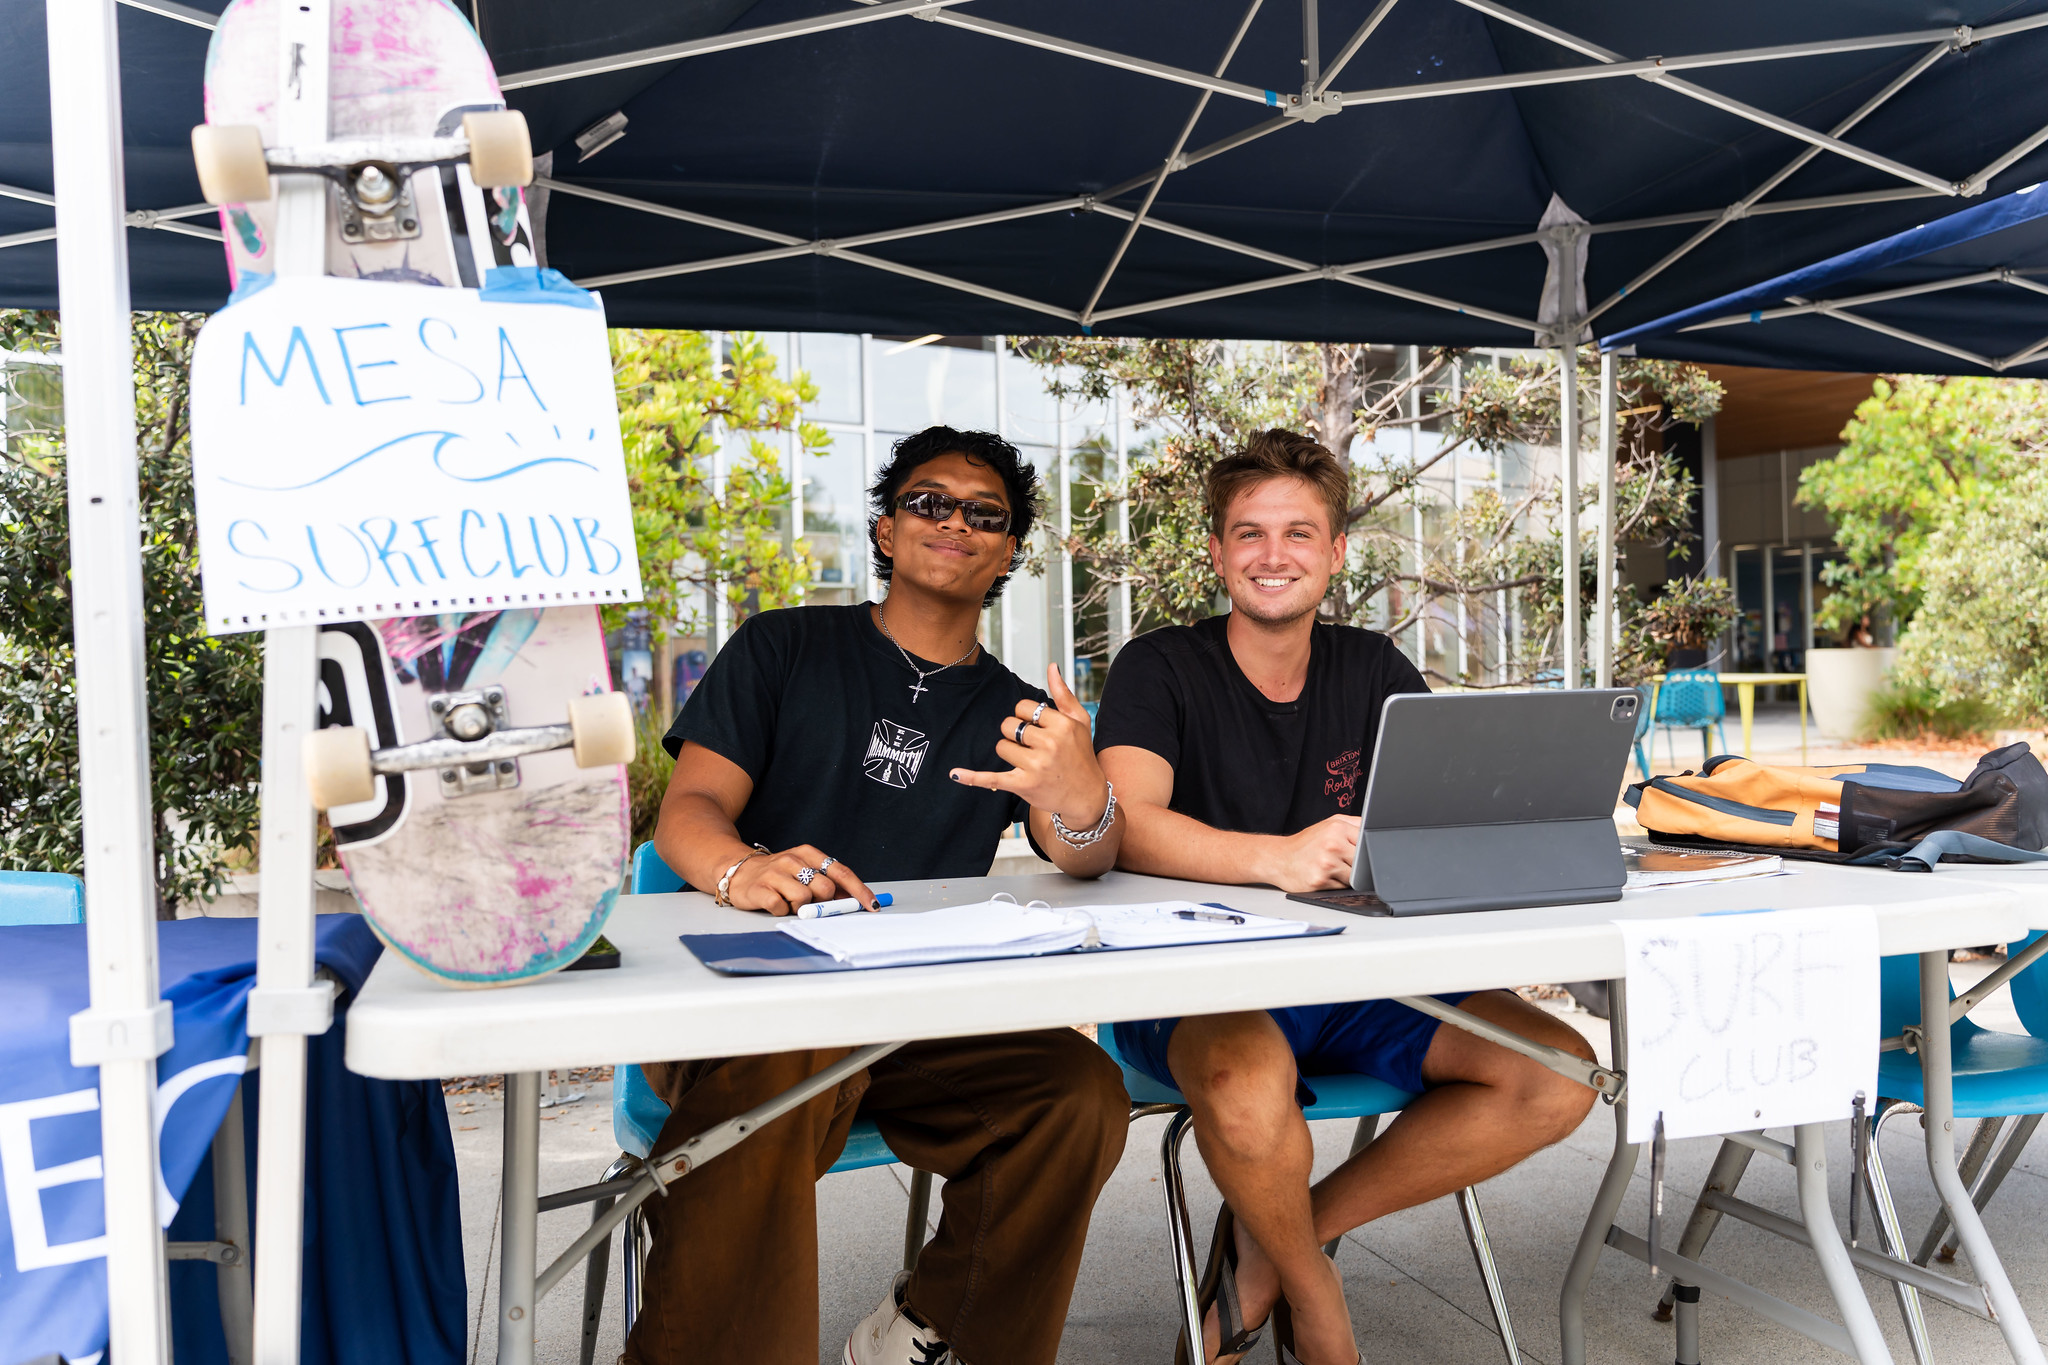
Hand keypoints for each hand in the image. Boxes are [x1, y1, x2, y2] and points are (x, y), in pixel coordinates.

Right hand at [726, 844, 878, 916]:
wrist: (738, 871)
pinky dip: (782, 911)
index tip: (872, 905)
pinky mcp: (760, 889)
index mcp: (808, 853)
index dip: (858, 890)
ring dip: (800, 908)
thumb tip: (854, 899)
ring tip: (788, 901)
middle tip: (810, 902)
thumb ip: (827, 881)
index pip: (841, 872)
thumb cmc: (779, 874)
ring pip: (803, 900)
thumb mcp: (804, 870)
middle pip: (825, 889)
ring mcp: (775, 874)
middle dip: (823, 902)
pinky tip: (775, 904)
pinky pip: (781, 908)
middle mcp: (792, 860)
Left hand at [949, 665, 1110, 829]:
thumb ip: (1063, 693)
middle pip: (1009, 725)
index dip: (1026, 716)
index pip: (1023, 707)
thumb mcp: (1080, 721)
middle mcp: (1049, 744)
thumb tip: (1052, 666)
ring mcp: (1036, 766)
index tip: (1038, 726)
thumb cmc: (1082, 755)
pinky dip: (972, 777)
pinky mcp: (1024, 785)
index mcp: (1062, 725)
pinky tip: (955, 773)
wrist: (1088, 796)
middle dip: (1015, 733)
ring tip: (1028, 760)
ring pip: (1001, 746)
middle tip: (1031, 744)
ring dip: (1009, 751)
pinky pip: (992, 778)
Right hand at [1264, 814, 1359, 892]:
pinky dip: (1336, 884)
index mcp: (1337, 828)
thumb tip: (1375, 829)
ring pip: (1354, 877)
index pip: (1368, 842)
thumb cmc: (1305, 843)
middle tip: (1341, 860)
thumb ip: (1354, 823)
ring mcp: (1326, 863)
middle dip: (1355, 864)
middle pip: (1363, 861)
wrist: (1278, 858)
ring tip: (1330, 867)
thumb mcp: (1329, 823)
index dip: (1366, 849)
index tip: (1360, 853)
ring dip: (1345, 876)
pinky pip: (1341, 887)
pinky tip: (1323, 876)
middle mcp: (1332, 844)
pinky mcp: (1320, 881)